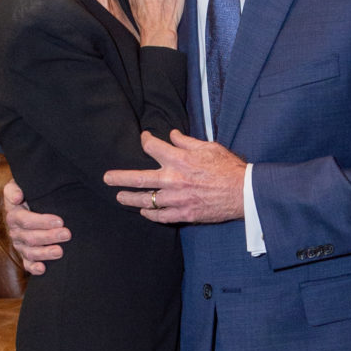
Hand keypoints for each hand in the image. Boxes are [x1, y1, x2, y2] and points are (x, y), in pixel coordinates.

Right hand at [3, 178, 70, 275]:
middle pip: (30, 237)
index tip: (60, 220)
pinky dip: (34, 268)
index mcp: (13, 214)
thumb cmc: (27, 192)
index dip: (42, 221)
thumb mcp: (19, 185)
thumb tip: (18, 197)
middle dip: (49, 237)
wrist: (26, 201)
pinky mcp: (24, 254)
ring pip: (30, 252)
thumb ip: (14, 189)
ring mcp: (19, 244)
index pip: (25, 220)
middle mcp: (14, 231)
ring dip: (45, 253)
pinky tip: (44, 269)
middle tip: (67, 234)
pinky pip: (27, 263)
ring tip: (60, 252)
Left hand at [103, 129, 245, 223]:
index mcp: (179, 159)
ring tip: (120, 197)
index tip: (143, 139)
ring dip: (130, 199)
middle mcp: (173, 179)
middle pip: (138, 178)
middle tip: (106, 178)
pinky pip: (161, 216)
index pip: (152, 147)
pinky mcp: (184, 213)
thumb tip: (172, 134)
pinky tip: (143, 211)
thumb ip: (186, 141)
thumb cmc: (228, 167)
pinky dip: (150, 214)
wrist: (243, 192)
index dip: (145, 140)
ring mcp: (177, 198)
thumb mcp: (209, 147)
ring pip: (146, 200)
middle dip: (119, 178)